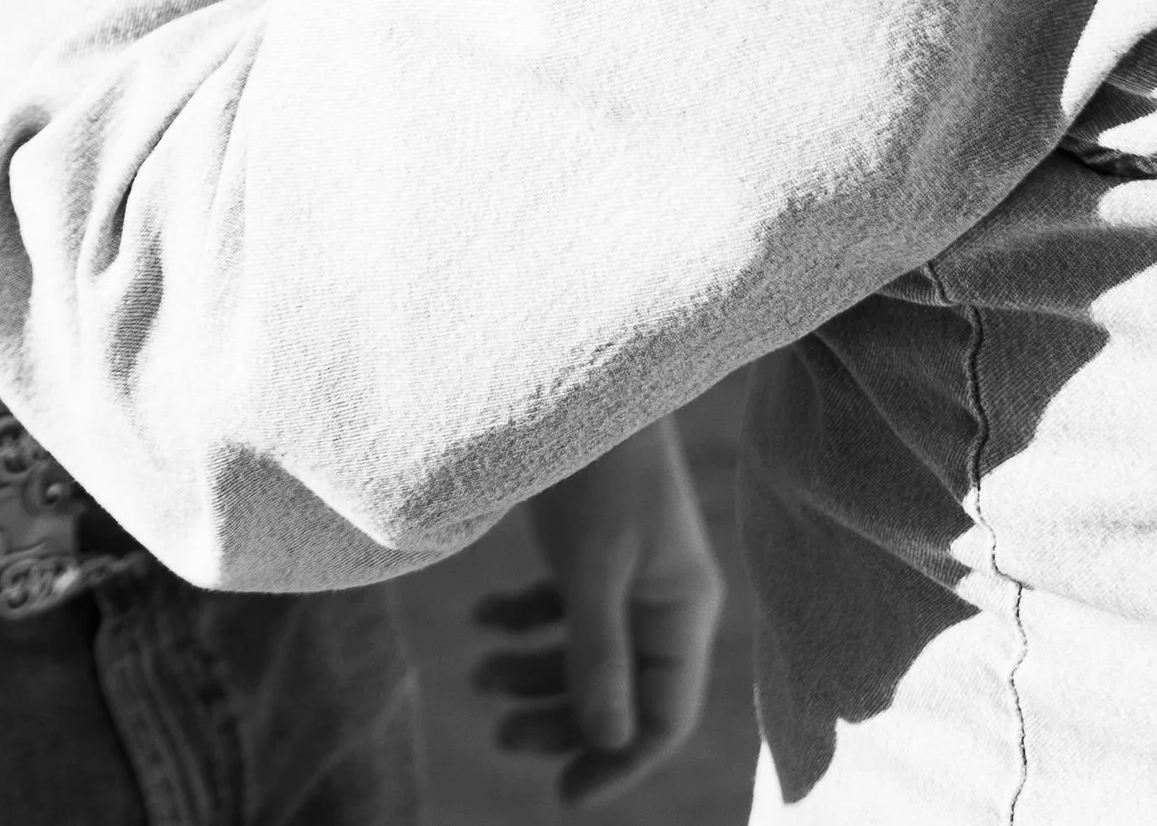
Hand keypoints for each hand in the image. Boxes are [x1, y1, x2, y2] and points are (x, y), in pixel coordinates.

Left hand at [473, 425, 724, 805]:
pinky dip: (520, 621)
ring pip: (583, 655)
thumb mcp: (594, 564)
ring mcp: (625, 573)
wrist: (574, 373)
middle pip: (617, 694)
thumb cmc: (597, 467)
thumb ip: (599, 653)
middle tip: (499, 737)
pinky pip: (559, 610)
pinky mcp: (590, 548)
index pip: (663, 718)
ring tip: (475, 676)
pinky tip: (479, 618)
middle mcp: (660, 600)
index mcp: (681, 611)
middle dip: (559, 719)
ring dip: (530, 673)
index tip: (563, 793)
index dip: (618, 762)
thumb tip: (606, 740)